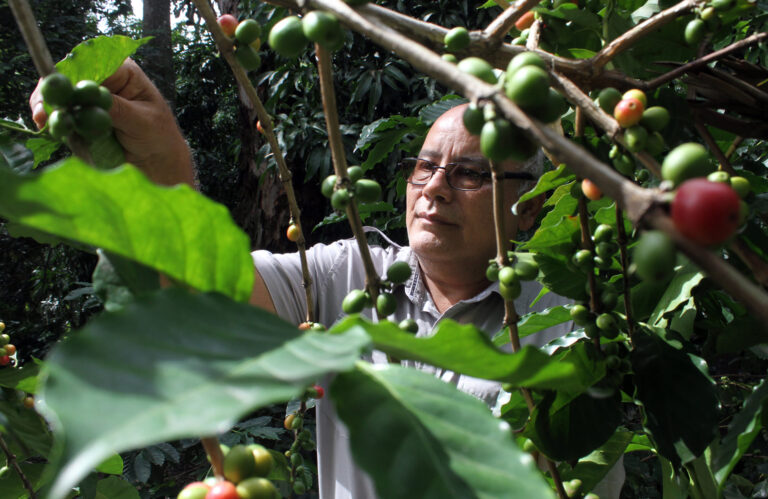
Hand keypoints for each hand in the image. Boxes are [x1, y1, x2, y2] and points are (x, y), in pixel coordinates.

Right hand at [30, 59, 195, 186]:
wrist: (156, 158)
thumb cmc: (158, 135)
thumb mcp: (142, 121)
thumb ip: (117, 109)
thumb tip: (91, 98)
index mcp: (120, 70)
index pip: (86, 65)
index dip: (67, 77)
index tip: (57, 93)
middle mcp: (100, 79)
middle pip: (65, 79)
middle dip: (51, 96)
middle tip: (42, 115)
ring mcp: (87, 98)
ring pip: (59, 99)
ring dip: (52, 112)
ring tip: (48, 125)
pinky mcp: (80, 115)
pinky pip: (62, 117)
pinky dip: (58, 125)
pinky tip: (57, 133)